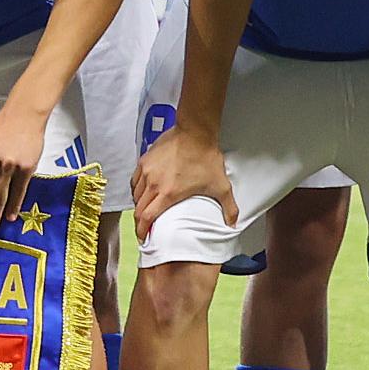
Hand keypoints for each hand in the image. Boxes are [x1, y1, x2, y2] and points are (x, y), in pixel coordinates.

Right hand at [130, 127, 234, 241]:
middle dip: (139, 221)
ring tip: (144, 209)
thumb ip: (228, 207)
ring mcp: (147, 171)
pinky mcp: (145, 159)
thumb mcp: (220, 186)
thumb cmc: (205, 157)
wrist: (195, 132)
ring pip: (135, 194)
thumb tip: (233, 223)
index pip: (146, 217)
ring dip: (138, 204)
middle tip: (143, 227)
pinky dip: (137, 188)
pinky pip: (135, 179)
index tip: (143, 238)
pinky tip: (143, 189)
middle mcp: (153, 183)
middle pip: (138, 208)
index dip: (142, 230)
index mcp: (168, 193)